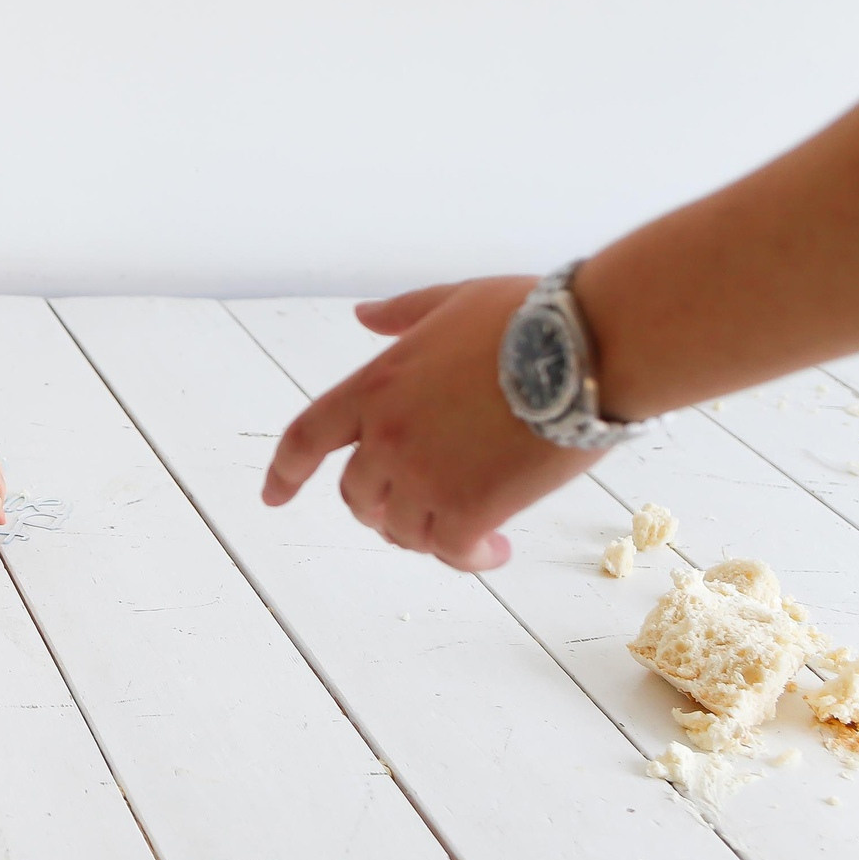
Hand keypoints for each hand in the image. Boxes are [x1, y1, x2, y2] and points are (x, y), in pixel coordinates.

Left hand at [261, 277, 603, 570]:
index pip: (305, 439)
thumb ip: (402, 315)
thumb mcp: (451, 302)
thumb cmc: (527, 317)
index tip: (272, 496)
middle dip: (380, 507)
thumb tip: (364, 315)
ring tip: (471, 528)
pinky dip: (470, 557)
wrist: (586, 347)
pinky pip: (451, 551)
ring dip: (427, 534)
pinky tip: (497, 549)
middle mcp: (386, 436)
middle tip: (421, 509)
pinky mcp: (471, 508)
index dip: (284, 472)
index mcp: (373, 386)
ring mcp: (424, 475)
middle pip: (357, 496)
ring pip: (401, 530)